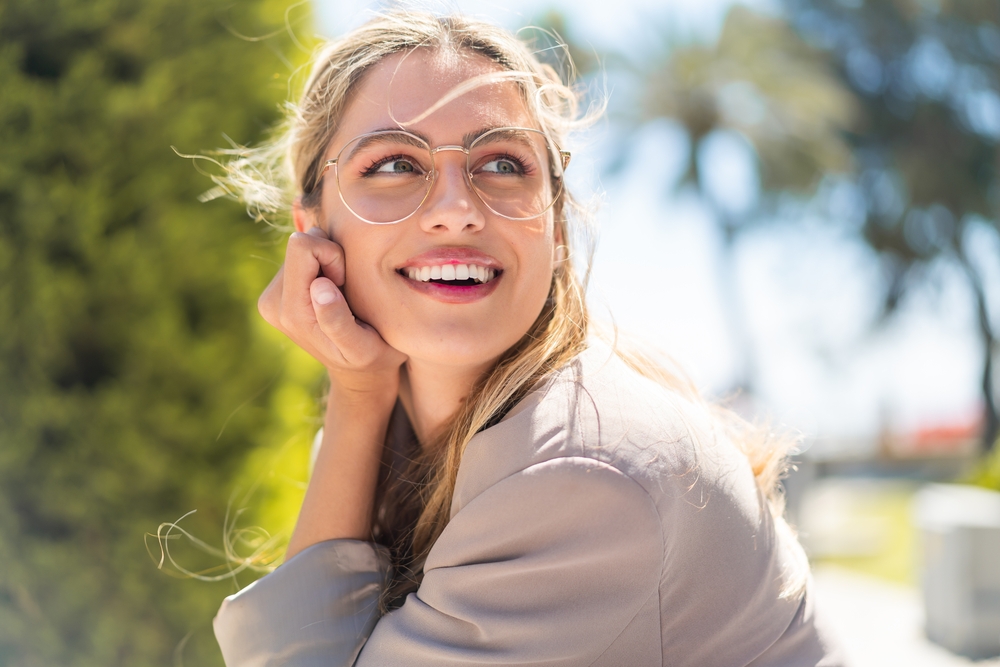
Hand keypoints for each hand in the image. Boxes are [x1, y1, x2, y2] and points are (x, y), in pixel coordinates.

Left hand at [258, 226, 406, 400]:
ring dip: (329, 264)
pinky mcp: (279, 289)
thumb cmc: (371, 358)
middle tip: (346, 290)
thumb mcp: (362, 346)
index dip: (333, 256)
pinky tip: (335, 293)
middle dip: (331, 258)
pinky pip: (303, 255)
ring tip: (343, 295)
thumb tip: (318, 286)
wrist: (358, 371)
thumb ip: (338, 320)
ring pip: (303, 248)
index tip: (346, 284)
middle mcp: (272, 301)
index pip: (302, 247)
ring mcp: (273, 295)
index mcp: (291, 312)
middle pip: (300, 242)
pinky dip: (324, 266)